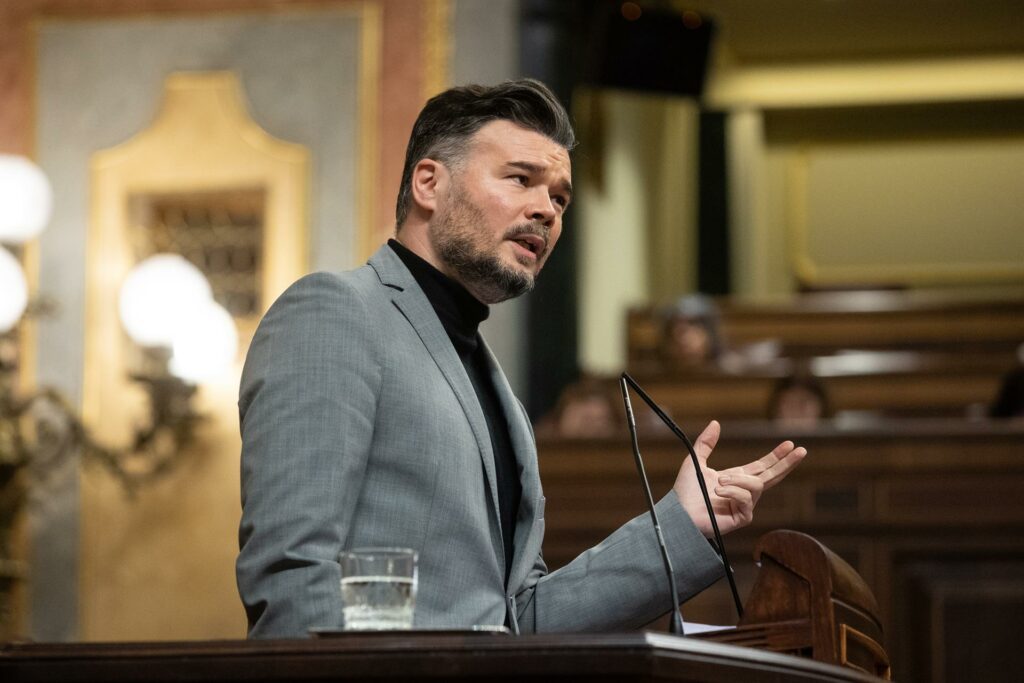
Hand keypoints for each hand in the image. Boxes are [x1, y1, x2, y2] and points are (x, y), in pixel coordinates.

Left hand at [673, 420, 805, 536]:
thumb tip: (716, 422)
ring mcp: (745, 506)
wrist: (680, 512)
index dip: (776, 455)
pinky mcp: (743, 517)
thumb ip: (706, 443)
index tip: (789, 444)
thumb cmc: (686, 491)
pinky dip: (732, 492)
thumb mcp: (696, 460)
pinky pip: (747, 499)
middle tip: (801, 450)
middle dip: (786, 463)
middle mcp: (743, 492)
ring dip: (737, 480)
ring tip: (719, 482)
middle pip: (772, 475)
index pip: (761, 465)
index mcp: (736, 479)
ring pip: (755, 485)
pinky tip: (718, 493)